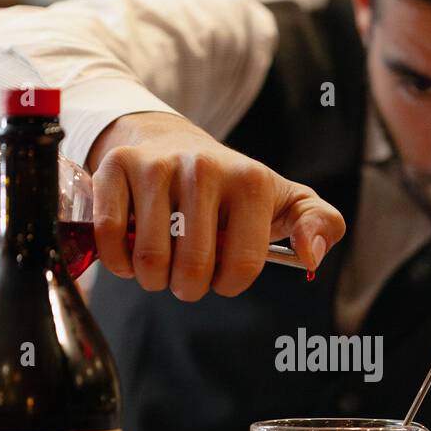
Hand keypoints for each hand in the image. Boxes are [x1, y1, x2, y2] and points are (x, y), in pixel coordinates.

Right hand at [87, 111, 344, 298]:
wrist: (172, 142)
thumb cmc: (233, 189)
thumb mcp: (286, 202)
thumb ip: (320, 225)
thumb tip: (313, 256)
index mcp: (250, 181)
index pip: (241, 266)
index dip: (229, 284)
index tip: (224, 272)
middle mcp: (203, 168)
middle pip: (192, 269)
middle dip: (188, 287)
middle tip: (187, 273)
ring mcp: (156, 165)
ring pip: (150, 260)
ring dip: (152, 279)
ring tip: (161, 263)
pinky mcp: (114, 166)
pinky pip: (110, 237)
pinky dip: (118, 261)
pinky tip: (130, 254)